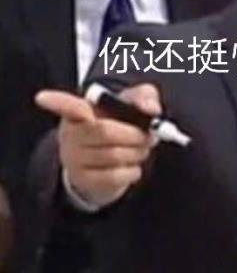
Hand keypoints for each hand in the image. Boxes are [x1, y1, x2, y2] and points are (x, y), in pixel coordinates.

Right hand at [35, 84, 160, 207]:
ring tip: (142, 150)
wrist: (109, 163)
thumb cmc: (120, 125)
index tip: (42, 98)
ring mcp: (73, 159)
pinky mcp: (82, 180)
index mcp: (82, 111)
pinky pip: (114, 176)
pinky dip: (132, 171)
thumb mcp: (132, 105)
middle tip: (149, 136)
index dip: (56, 101)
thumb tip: (152, 108)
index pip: (68, 106)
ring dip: (137, 153)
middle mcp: (71, 134)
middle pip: (105, 132)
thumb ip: (144, 98)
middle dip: (135, 135)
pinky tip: (132, 167)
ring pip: (113, 155)